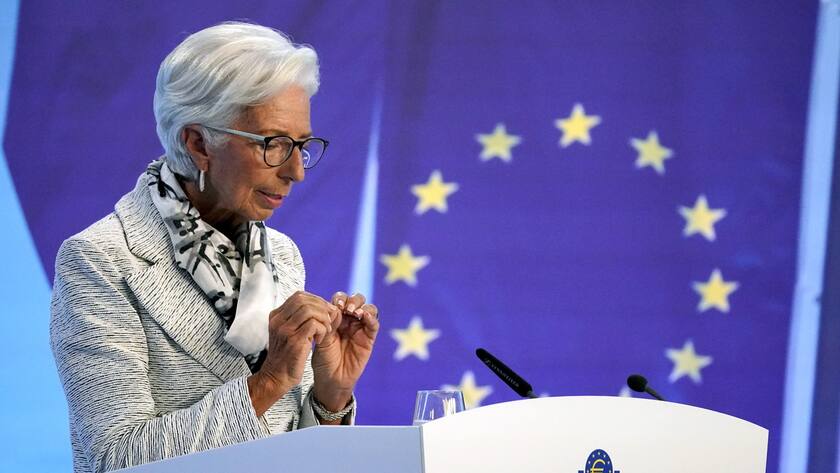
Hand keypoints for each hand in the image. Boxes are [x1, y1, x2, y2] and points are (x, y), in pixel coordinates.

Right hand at [248, 291, 338, 415]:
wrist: (277, 377)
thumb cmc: (286, 356)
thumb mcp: (288, 333)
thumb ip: (298, 319)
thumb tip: (319, 306)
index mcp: (276, 316)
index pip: (298, 296)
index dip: (316, 300)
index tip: (325, 310)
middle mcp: (278, 320)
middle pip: (303, 299)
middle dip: (321, 306)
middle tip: (330, 318)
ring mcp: (284, 330)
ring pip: (309, 310)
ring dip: (323, 318)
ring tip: (326, 330)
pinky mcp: (293, 340)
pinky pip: (314, 325)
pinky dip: (322, 330)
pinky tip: (320, 340)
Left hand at [311, 292, 379, 410]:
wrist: (332, 379)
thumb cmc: (323, 360)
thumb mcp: (322, 340)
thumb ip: (330, 325)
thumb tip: (337, 309)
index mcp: (335, 317)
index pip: (340, 299)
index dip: (339, 299)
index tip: (335, 305)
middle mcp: (349, 320)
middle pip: (356, 300)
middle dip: (352, 300)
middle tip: (346, 308)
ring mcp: (360, 328)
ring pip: (367, 308)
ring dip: (362, 307)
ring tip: (354, 312)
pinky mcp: (369, 338)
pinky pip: (374, 324)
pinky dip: (371, 317)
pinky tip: (365, 317)